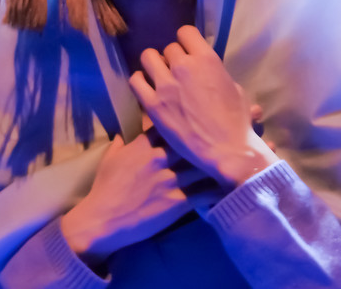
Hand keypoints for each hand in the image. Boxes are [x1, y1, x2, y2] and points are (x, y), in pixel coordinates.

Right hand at [60, 130, 218, 263]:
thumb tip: (121, 135)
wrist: (102, 220)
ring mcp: (169, 179)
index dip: (186, 121)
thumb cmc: (104, 189)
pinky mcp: (176, 201)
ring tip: (238, 160)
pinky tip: (232, 187)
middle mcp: (159, 158)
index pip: (170, 125)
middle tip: (228, 134)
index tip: (199, 120)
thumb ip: (119, 145)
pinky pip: (204, 193)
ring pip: (202, 165)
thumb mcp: (109, 161)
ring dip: (219, 163)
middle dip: (209, 138)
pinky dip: (219, 190)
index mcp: (143, 146)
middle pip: (192, 141)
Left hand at [130, 26, 278, 190]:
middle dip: (172, 58)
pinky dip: (140, 81)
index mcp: (207, 59)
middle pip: (169, 48)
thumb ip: (216, 74)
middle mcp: (184, 66)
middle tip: (176, 72)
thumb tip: (207, 72)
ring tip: (158, 75)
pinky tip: (146, 88)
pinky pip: (136, 81)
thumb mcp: (235, 88)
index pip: (186, 33)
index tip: (187, 52)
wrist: (226, 150)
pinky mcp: (152, 104)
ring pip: (148, 57)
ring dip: (153, 64)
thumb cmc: (237, 121)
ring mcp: (166, 85)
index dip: (186, 42)